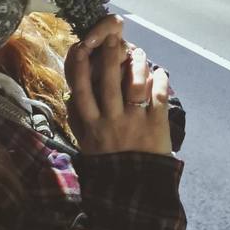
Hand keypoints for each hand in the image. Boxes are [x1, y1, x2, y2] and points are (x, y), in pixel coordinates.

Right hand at [64, 17, 171, 155]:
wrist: (134, 190)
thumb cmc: (107, 164)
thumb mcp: (85, 144)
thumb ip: (77, 120)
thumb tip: (70, 96)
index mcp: (92, 124)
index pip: (82, 91)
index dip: (80, 68)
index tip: (80, 48)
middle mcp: (111, 120)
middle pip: (108, 82)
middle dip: (109, 57)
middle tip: (112, 38)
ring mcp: (135, 122)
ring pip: (135, 85)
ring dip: (138, 65)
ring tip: (139, 53)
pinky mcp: (157, 126)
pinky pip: (159, 97)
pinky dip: (160, 81)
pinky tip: (160, 72)